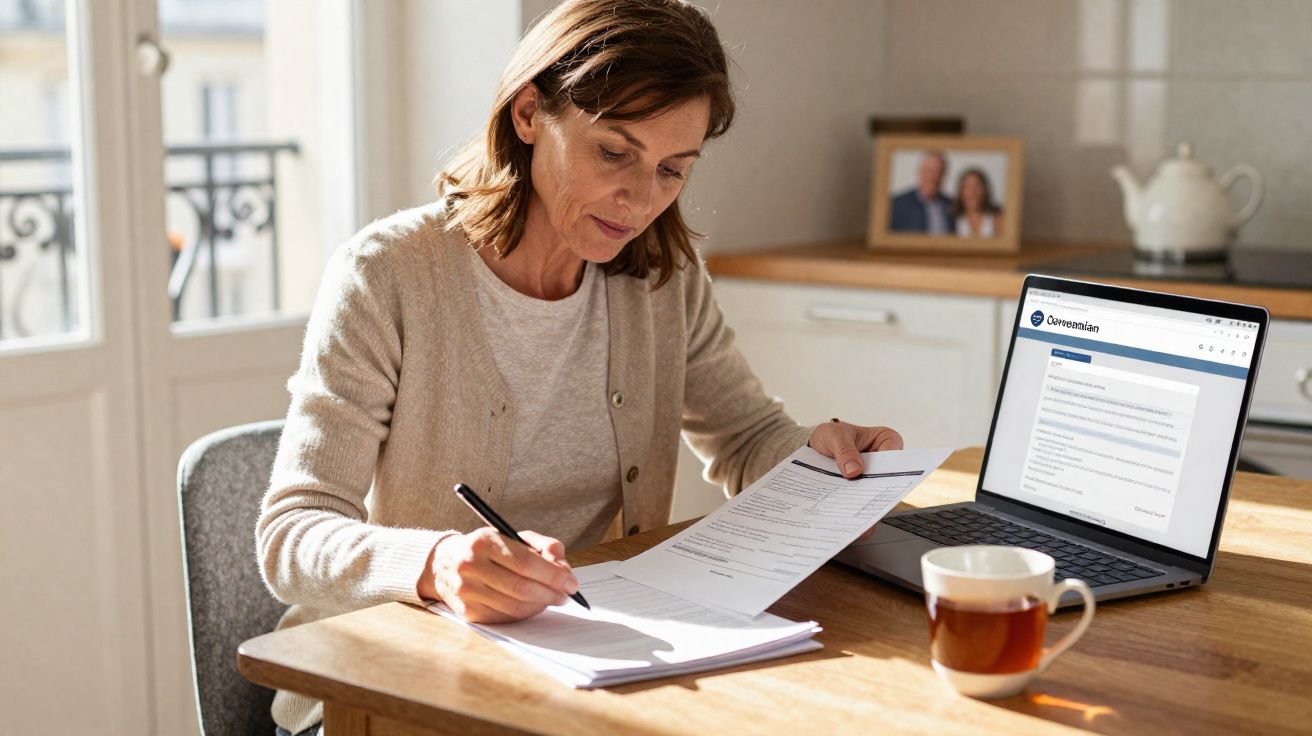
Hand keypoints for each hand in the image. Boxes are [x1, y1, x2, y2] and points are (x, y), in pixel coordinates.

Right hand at [417, 528, 578, 622]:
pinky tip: (533, 605)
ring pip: (515, 606)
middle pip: (522, 587)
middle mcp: (471, 566)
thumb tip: (561, 562)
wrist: (443, 564)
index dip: (554, 575)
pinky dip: (526, 613)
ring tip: (553, 599)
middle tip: (566, 594)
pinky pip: (505, 617)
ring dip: (541, 605)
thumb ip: (541, 544)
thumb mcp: (511, 536)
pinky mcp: (468, 611)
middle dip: (552, 593)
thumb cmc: (485, 549)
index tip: (571, 581)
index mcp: (484, 542)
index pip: (527, 563)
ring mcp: (467, 591)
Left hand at [808, 420, 903, 539]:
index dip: (887, 471)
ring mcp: (874, 479)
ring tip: (853, 518)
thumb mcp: (834, 436)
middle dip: (875, 493)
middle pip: (885, 480)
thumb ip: (844, 450)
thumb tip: (853, 471)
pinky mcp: (862, 491)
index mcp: (886, 441)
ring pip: (874, 495)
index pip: (893, 457)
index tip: (877, 482)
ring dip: (864, 505)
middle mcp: (885, 462)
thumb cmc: (832, 435)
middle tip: (866, 506)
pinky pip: (861, 502)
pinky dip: (853, 510)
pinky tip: (844, 519)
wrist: (817, 447)